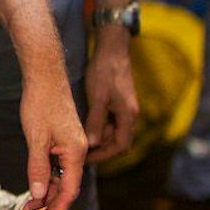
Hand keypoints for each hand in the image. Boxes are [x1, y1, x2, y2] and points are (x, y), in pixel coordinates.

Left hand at [18, 73, 86, 209]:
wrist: (45, 76)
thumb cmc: (41, 102)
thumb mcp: (36, 138)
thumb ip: (38, 167)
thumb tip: (38, 194)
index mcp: (75, 152)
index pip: (68, 191)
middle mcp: (77, 152)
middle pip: (66, 188)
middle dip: (49, 207)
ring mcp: (70, 146)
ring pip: (61, 178)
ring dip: (45, 194)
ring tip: (28, 208)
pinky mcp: (63, 141)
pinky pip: (57, 167)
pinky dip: (46, 179)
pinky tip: (35, 187)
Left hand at [82, 35, 138, 163]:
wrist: (112, 49)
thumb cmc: (105, 72)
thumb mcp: (98, 98)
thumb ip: (96, 121)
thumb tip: (92, 144)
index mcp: (128, 116)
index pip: (121, 146)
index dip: (104, 155)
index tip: (87, 159)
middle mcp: (130, 115)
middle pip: (118, 141)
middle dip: (101, 149)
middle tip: (80, 153)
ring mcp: (125, 108)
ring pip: (113, 131)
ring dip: (99, 138)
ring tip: (79, 141)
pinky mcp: (118, 101)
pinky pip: (110, 121)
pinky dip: (99, 126)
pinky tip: (84, 125)